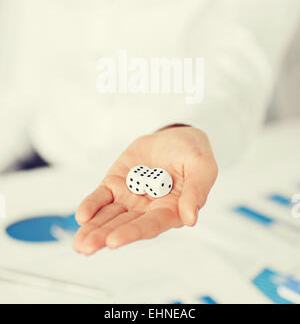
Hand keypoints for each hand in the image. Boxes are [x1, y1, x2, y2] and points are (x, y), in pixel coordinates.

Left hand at [73, 126, 217, 254]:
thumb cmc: (192, 154)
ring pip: (109, 216)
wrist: (175, 137)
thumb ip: (197, 191)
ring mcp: (130, 198)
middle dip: (105, 236)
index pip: (150, 225)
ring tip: (80, 242)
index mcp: (171, 209)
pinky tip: (82, 216)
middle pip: (125, 225)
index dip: (132, 233)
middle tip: (88, 246)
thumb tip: (191, 218)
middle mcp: (148, 209)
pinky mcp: (116, 184)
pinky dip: (91, 206)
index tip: (114, 241)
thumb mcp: (202, 167)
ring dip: (94, 228)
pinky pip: (101, 198)